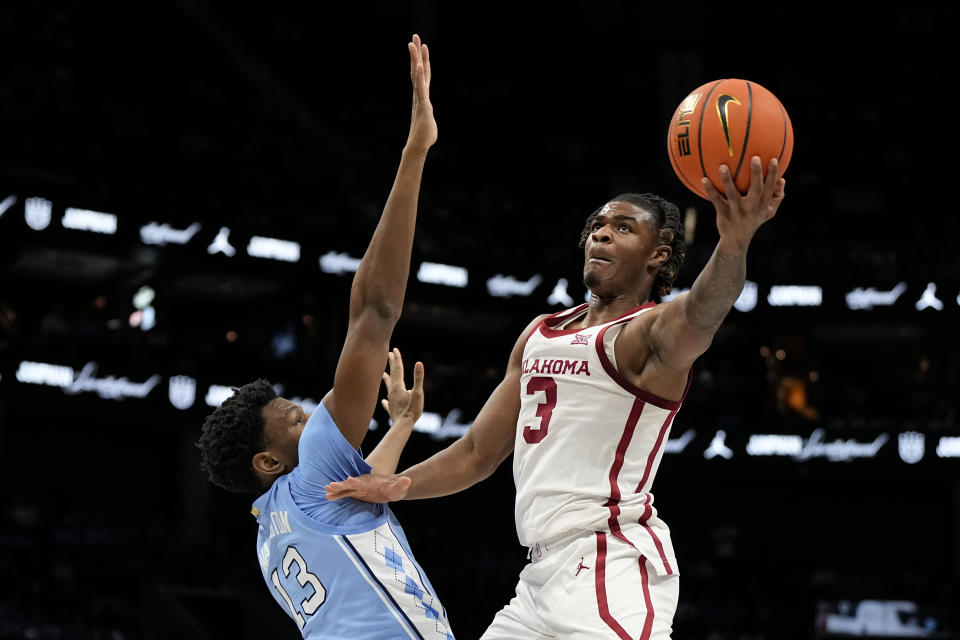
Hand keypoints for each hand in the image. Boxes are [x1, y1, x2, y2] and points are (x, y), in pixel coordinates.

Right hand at [325, 473, 411, 502]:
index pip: (362, 481)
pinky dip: (337, 495)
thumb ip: (402, 483)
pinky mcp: (356, 493)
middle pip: (350, 485)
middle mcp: (362, 484)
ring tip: (326, 490)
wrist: (391, 487)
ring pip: (345, 489)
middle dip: (341, 485)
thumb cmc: (395, 488)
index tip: (349, 479)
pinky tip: (328, 496)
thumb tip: (408, 480)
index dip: (356, 481)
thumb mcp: (400, 487)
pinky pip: (345, 494)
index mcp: (371, 482)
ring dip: (337, 490)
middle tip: (330, 485)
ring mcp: (358, 488)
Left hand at [380, 347, 424, 424]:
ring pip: (388, 387)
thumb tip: (419, 363)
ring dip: (386, 379)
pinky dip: (385, 401)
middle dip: (391, 364)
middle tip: (389, 354)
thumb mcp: (418, 392)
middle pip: (392, 375)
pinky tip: (384, 401)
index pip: (398, 369)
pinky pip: (387, 403)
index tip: (394, 349)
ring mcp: (391, 400)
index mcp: (398, 386)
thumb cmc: (412, 409)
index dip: (397, 359)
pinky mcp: (392, 409)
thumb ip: (418, 378)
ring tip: (383, 374)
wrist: (403, 425)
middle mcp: (392, 391)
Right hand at [405, 33, 436, 151]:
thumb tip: (427, 119)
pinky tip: (417, 65)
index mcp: (422, 95)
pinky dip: (418, 75)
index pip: (423, 74)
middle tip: (415, 36)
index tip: (422, 46)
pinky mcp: (422, 104)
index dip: (423, 60)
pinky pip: (420, 87)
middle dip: (417, 52)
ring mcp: (420, 98)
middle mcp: (419, 94)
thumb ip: (428, 115)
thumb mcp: (430, 121)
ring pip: (416, 74)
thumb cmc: (425, 135)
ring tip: (413, 44)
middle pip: (417, 69)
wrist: (419, 145)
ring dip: (415, 58)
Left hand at [702, 156, 785, 253]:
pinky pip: (716, 200)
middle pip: (756, 188)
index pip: (770, 187)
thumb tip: (782, 180)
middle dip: (757, 173)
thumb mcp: (769, 212)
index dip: (773, 174)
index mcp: (763, 204)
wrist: (737, 240)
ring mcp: (737, 211)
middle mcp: (751, 207)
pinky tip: (704, 179)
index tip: (772, 159)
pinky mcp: (724, 214)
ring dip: (727, 180)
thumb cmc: (754, 220)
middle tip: (754, 157)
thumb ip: (777, 197)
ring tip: (722, 166)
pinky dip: (710, 190)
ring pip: (732, 193)